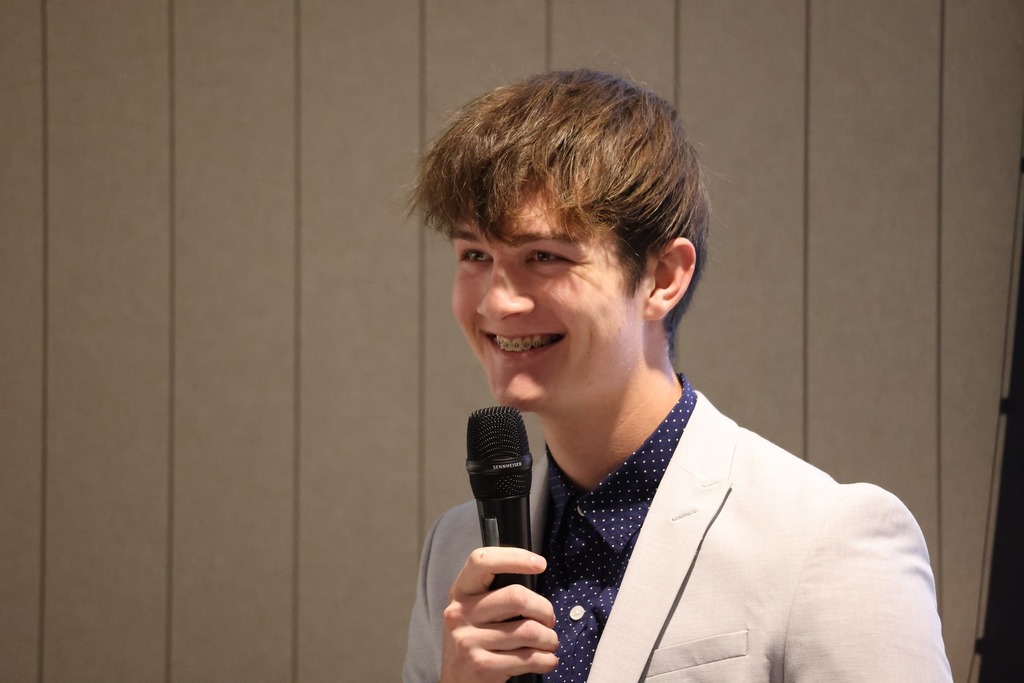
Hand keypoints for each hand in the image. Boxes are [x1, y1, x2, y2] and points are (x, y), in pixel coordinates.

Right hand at [440, 547, 558, 681]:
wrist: (455, 682)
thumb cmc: (473, 640)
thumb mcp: (471, 610)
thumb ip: (493, 592)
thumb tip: (534, 577)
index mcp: (459, 592)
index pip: (482, 560)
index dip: (515, 557)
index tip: (540, 564)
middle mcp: (460, 613)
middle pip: (516, 596)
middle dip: (544, 609)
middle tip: (549, 619)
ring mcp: (468, 640)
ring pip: (529, 630)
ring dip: (549, 638)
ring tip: (549, 642)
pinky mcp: (481, 666)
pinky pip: (529, 658)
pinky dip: (547, 660)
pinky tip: (547, 659)